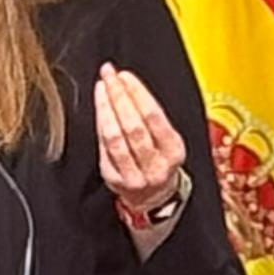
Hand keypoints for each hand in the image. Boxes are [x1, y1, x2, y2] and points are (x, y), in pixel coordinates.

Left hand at [94, 63, 186, 215]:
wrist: (155, 198)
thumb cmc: (160, 161)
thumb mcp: (169, 140)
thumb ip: (152, 117)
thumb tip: (126, 85)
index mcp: (173, 152)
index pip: (154, 117)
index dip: (137, 93)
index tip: (124, 76)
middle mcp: (155, 166)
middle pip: (132, 126)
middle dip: (118, 96)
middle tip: (109, 76)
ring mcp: (133, 176)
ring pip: (115, 138)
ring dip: (106, 109)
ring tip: (101, 89)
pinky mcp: (114, 180)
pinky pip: (104, 149)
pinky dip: (100, 125)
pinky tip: (99, 109)